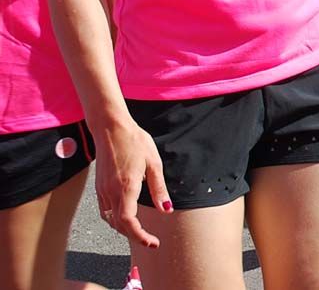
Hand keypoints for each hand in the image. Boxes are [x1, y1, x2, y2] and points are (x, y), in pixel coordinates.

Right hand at [94, 117, 171, 248]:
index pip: (128, 222)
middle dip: (134, 235)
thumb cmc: (134, 141)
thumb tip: (167, 210)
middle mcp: (111, 192)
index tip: (153, 243)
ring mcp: (102, 190)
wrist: (110, 128)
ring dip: (124, 228)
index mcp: (126, 187)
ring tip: (140, 230)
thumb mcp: (154, 163)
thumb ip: (159, 189)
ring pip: (110, 220)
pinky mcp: (98, 187)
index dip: (140, 236)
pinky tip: (126, 215)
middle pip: (119, 225)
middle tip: (151, 239)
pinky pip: (105, 211)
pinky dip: (115, 219)